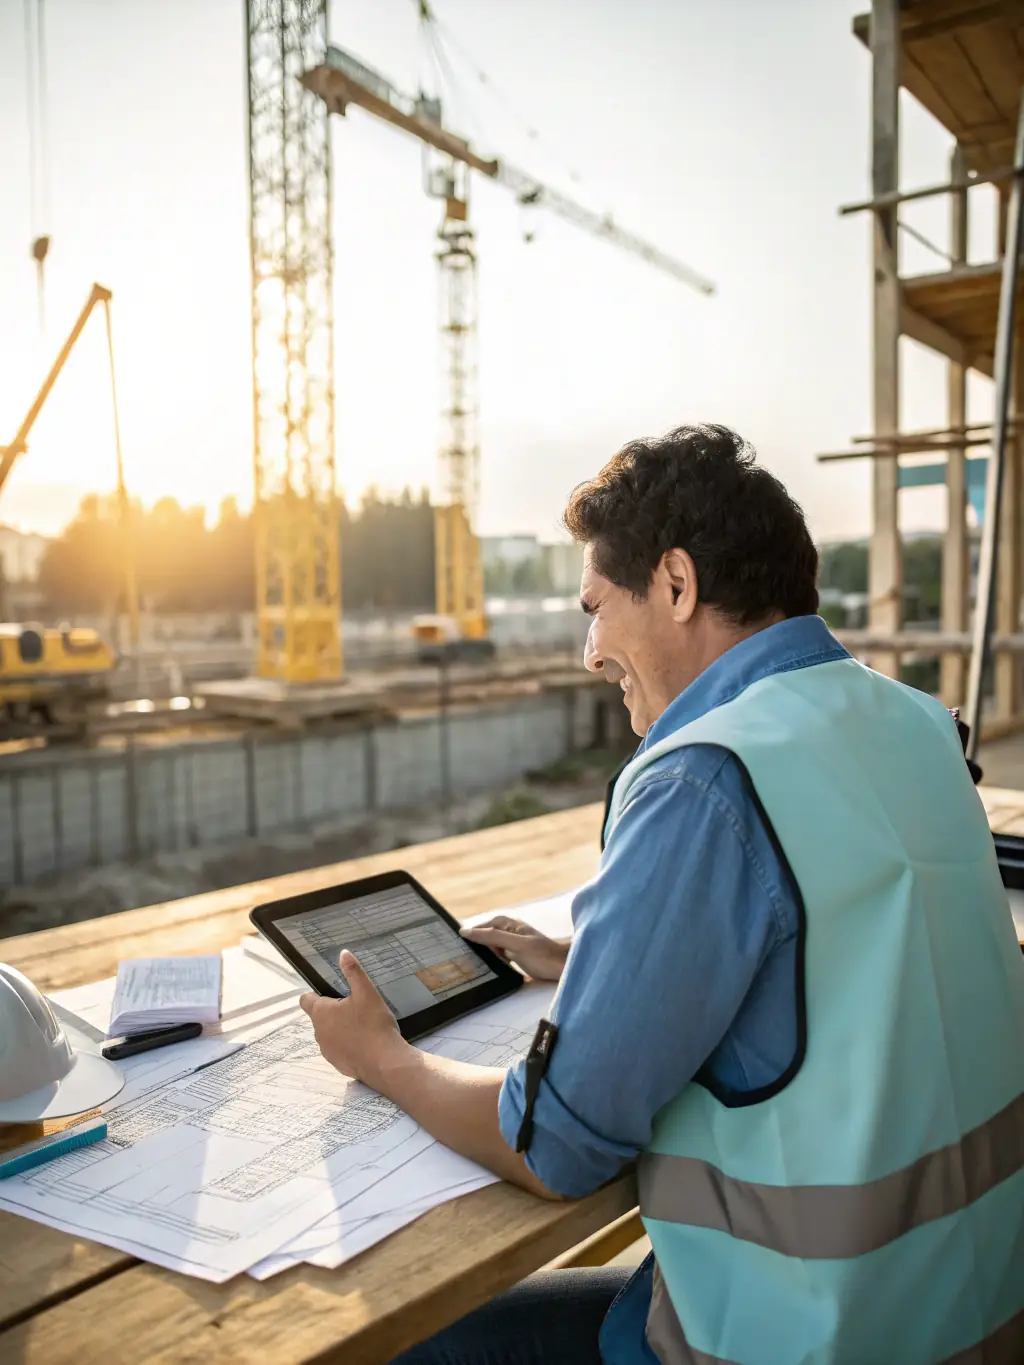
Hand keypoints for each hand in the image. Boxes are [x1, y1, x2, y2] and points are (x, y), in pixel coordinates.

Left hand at [299, 950, 405, 1086]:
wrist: (385, 1062)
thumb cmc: (373, 1024)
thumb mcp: (366, 992)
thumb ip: (353, 972)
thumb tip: (343, 954)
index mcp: (321, 1013)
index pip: (306, 1000)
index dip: (315, 994)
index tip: (330, 993)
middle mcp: (319, 1032)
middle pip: (320, 1017)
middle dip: (334, 1012)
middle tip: (356, 1007)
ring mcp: (327, 1051)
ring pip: (330, 1034)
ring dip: (340, 1029)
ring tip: (362, 1025)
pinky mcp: (337, 1064)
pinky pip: (339, 1049)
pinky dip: (348, 1045)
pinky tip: (365, 1042)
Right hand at [460, 916, 569, 981]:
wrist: (565, 968)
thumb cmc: (542, 955)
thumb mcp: (515, 945)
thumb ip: (492, 937)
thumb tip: (467, 931)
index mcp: (513, 926)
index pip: (489, 924)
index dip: (475, 929)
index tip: (459, 937)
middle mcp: (515, 933)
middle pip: (492, 933)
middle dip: (480, 939)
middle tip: (464, 951)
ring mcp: (519, 945)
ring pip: (498, 944)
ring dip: (488, 950)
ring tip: (475, 960)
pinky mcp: (523, 957)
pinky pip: (504, 955)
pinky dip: (496, 958)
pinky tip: (492, 966)